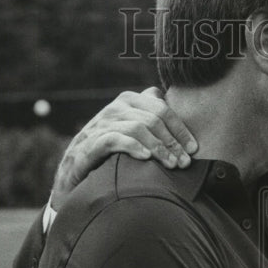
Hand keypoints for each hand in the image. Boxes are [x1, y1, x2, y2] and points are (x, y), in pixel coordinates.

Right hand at [50, 87, 197, 206]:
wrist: (73, 173)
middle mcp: (114, 109)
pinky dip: (133, 147)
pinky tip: (146, 159)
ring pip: (137, 128)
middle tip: (185, 162)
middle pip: (152, 119)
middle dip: (172, 142)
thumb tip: (162, 94)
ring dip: (158, 148)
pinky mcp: (89, 144)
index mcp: (127, 102)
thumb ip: (145, 113)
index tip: (194, 149)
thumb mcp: (129, 129)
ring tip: (171, 165)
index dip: (180, 129)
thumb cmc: (109, 151)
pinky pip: (114, 139)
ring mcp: (100, 125)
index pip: (161, 109)